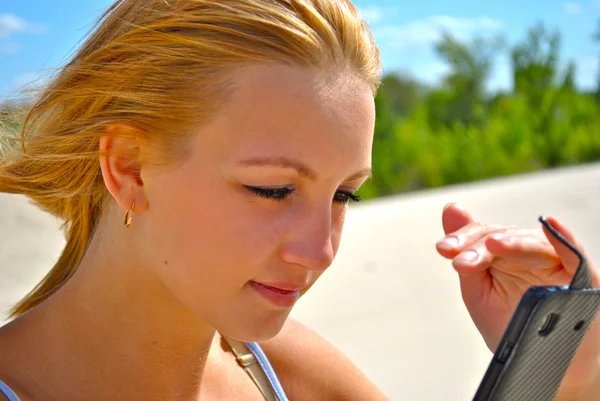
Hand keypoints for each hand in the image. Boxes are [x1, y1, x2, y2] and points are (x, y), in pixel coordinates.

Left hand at [436, 203, 599, 393]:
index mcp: (503, 253)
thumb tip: (451, 207)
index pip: (481, 236)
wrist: (544, 361)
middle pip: (503, 237)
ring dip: (512, 243)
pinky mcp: (580, 277)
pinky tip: (550, 224)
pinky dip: (564, 238)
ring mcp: (555, 262)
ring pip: (533, 244)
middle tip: (460, 260)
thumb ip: (465, 253)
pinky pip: (575, 255)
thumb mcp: (480, 291)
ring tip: (493, 244)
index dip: (462, 239)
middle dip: (479, 246)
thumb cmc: (510, 321)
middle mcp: (529, 252)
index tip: (444, 250)